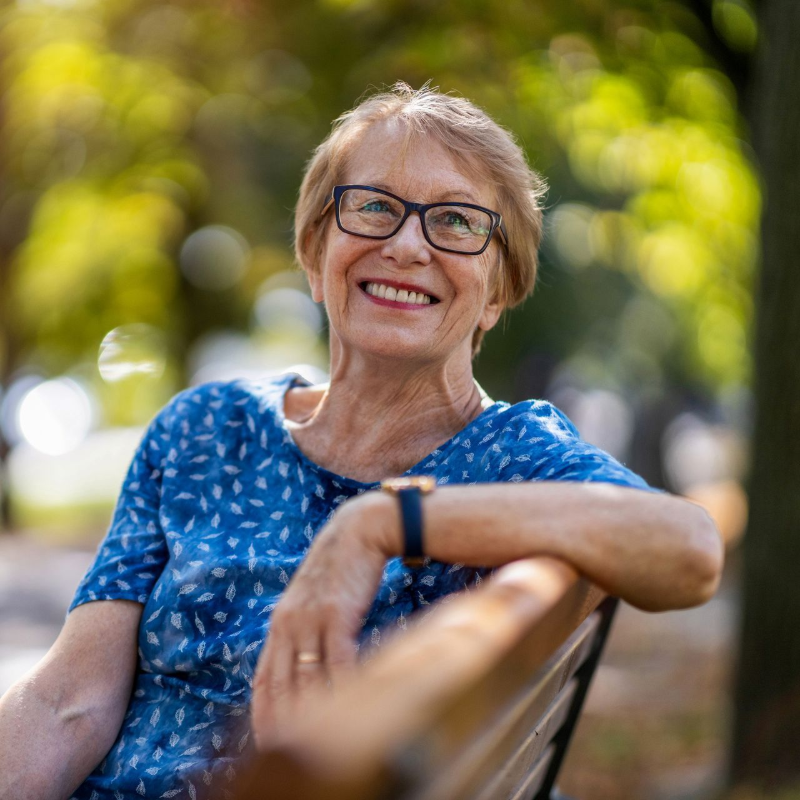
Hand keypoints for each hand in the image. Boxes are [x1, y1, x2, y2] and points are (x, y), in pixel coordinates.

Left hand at [250, 492, 395, 749]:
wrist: (358, 531)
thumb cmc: (340, 569)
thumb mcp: (310, 600)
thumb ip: (303, 629)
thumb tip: (305, 663)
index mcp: (279, 624)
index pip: (263, 680)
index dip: (262, 714)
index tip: (265, 743)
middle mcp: (288, 624)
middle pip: (281, 686)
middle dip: (283, 724)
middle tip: (287, 754)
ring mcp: (311, 620)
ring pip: (307, 679)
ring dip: (313, 713)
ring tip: (318, 743)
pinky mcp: (337, 614)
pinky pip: (336, 661)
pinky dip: (340, 686)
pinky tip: (347, 706)